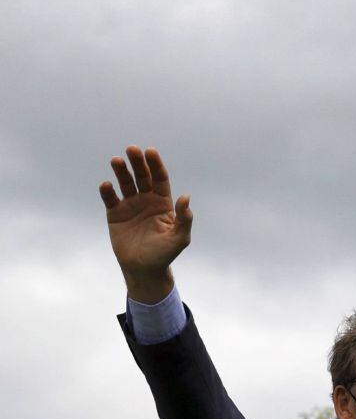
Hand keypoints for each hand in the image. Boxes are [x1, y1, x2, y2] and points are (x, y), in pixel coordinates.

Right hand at [99, 146, 191, 302]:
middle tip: (132, 149)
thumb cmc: (164, 254)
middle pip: (142, 176)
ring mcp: (130, 205)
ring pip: (125, 183)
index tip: (150, 152)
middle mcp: (146, 200)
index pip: (159, 178)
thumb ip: (184, 218)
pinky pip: (110, 199)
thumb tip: (185, 197)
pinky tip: (106, 185)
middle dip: (138, 162)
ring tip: (116, 160)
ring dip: (121, 171)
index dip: (155, 165)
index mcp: (163, 202)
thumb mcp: (179, 238)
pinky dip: (107, 191)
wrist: (143, 269)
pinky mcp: (115, 214)